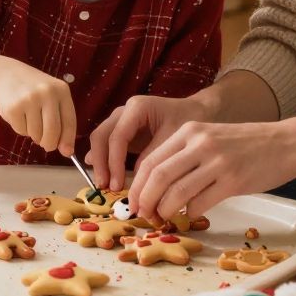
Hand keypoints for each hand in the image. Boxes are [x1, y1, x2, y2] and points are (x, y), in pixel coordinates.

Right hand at [0, 59, 76, 156]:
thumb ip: (62, 121)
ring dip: (34, 134)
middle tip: (46, 144)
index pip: (69, 122)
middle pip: (52, 132)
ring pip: (36, 134)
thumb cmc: (34, 90)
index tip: (67, 152)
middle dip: (49, 143)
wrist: (7, 75)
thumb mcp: (52, 97)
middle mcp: (47, 93)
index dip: (68, 140)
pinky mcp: (13, 107)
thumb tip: (67, 151)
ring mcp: (29, 99)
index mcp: (62, 90)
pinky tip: (19, 115)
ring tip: (30, 118)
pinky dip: (21, 129)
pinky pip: (21, 131)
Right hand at [88, 92, 209, 189]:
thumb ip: (154, 155)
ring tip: (104, 187)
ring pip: (100, 141)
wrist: (196, 111)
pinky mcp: (123, 133)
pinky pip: (107, 146)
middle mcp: (124, 112)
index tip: (117, 185)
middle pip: (101, 136)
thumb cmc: (187, 120)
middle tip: (104, 187)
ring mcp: (121, 121)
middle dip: (100, 163)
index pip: (117, 136)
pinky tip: (104, 178)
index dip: (114, 162)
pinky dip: (104, 161)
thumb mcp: (174, 138)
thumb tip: (136, 180)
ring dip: (99, 164)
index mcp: (137, 107)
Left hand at [124, 118, 295, 223]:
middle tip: (144, 216)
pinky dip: (190, 213)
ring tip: (165, 219)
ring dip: (165, 211)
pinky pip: (200, 204)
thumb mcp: (211, 138)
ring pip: (176, 192)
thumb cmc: (247, 145)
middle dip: (145, 201)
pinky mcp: (233, 181)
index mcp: (190, 131)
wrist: (286, 143)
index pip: (151, 161)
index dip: (138, 186)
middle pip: (158, 177)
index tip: (135, 203)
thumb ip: (185, 156)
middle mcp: (200, 143)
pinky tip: (192, 213)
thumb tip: (157, 187)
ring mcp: (217, 162)